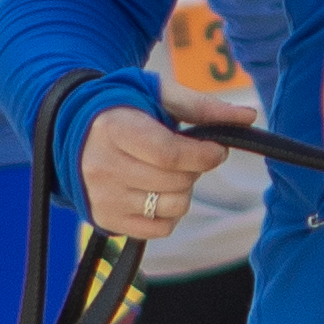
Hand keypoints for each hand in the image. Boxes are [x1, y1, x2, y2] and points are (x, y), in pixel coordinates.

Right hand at [81, 102, 208, 240]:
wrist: (74, 131)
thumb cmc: (126, 109)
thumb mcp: (159, 95)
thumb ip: (203, 106)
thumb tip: (248, 116)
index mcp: (115, 129)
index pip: (169, 154)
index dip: (203, 155)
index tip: (217, 150)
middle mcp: (103, 166)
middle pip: (175, 182)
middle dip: (195, 169)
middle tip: (188, 156)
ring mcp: (103, 197)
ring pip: (172, 207)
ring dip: (184, 190)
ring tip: (170, 172)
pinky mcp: (105, 219)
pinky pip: (160, 228)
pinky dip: (169, 212)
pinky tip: (157, 190)